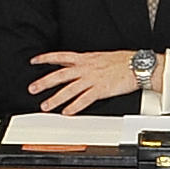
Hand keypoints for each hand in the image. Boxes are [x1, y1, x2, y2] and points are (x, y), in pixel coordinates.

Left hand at [29, 51, 144, 113]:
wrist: (137, 65)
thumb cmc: (122, 61)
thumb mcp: (100, 57)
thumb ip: (85, 61)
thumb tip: (74, 64)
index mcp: (85, 58)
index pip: (60, 56)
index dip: (46, 58)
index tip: (34, 61)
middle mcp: (86, 68)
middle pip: (60, 75)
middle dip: (44, 82)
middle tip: (32, 89)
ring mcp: (92, 79)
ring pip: (69, 89)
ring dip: (56, 98)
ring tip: (46, 106)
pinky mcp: (101, 89)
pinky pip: (84, 99)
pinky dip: (75, 106)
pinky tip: (67, 112)